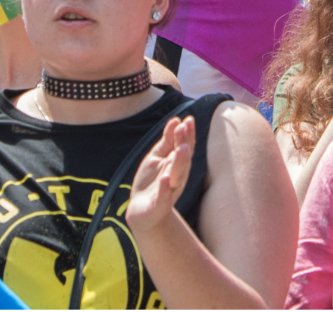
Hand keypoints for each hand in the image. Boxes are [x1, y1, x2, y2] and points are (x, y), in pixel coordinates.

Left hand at [125, 115, 192, 237]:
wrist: (143, 212)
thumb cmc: (153, 181)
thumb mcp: (158, 157)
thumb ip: (167, 140)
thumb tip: (176, 120)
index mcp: (177, 165)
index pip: (185, 147)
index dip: (187, 134)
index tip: (189, 119)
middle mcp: (177, 177)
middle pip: (182, 159)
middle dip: (184, 144)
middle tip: (185, 128)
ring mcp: (169, 190)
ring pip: (177, 175)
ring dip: (180, 162)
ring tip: (181, 148)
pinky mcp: (159, 204)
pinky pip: (163, 195)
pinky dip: (165, 188)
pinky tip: (166, 178)